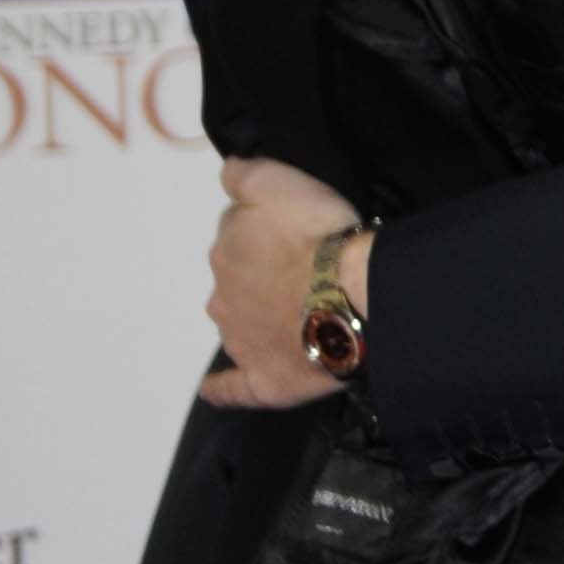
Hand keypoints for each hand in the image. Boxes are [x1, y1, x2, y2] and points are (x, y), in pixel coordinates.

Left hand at [201, 155, 360, 409]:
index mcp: (226, 250)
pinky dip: (221, 389)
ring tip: (294, 319)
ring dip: (255, 321)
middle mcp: (223, 296)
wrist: (350, 299)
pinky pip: (234, 388)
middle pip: (237, 281)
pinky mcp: (264, 381)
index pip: (239, 235)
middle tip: (304, 274)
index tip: (295, 233)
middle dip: (261, 276)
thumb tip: (226, 173)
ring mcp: (241, 342)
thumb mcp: (279, 181)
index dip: (268, 233)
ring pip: (239, 326)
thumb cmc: (319, 237)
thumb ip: (244, 174)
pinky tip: (213, 390)